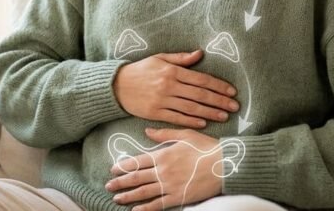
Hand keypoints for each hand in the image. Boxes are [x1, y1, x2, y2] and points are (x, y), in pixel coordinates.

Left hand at [105, 128, 223, 210]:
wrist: (224, 164)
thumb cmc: (206, 147)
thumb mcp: (185, 134)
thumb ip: (164, 133)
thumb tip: (147, 130)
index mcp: (164, 154)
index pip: (138, 161)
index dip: (124, 166)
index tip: (113, 169)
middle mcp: (163, 171)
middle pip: (137, 178)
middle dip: (120, 182)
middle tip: (108, 186)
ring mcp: (170, 185)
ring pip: (144, 192)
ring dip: (128, 196)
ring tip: (116, 198)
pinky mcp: (179, 197)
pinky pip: (158, 204)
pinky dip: (146, 208)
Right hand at [113, 50, 239, 128]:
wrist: (116, 85)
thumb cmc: (140, 70)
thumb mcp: (159, 58)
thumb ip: (181, 58)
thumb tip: (200, 53)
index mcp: (172, 71)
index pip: (201, 79)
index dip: (218, 85)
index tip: (231, 91)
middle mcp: (169, 85)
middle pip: (200, 94)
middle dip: (219, 101)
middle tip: (235, 106)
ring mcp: (162, 100)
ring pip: (191, 108)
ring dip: (210, 112)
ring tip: (224, 115)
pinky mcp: (155, 113)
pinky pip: (177, 118)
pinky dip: (191, 121)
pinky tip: (204, 123)